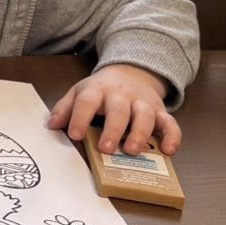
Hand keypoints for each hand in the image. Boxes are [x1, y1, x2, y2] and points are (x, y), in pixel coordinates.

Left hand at [48, 64, 180, 155]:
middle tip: (106, 149)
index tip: (75, 135)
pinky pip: (170, 123)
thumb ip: (65, 108)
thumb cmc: (101, 90)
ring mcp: (143, 102)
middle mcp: (122, 95)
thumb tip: (52, 125)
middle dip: (112, 129)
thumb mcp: (79, 92)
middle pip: (118, 109)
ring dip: (140, 133)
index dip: (80, 117)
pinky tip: (168, 150)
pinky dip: (172, 136)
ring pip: (145, 115)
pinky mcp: (161, 111)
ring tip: (131, 151)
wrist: (131, 73)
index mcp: (97, 90)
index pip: (87, 101)